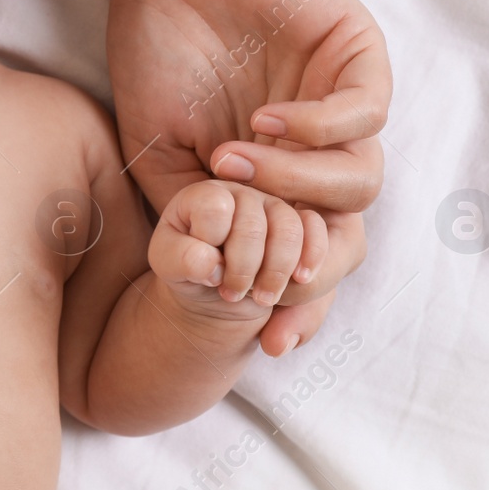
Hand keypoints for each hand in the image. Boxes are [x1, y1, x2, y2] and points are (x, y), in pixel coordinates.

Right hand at [108, 0, 386, 352]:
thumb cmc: (158, 50)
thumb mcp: (159, 153)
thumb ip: (196, 217)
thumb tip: (222, 288)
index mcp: (279, 181)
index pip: (308, 258)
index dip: (297, 303)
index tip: (268, 341)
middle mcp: (320, 151)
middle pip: (350, 235)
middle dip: (313, 269)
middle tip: (269, 284)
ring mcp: (344, 104)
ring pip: (359, 182)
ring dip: (295, 185)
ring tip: (233, 162)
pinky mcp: (359, 56)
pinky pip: (364, 119)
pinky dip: (314, 132)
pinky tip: (262, 120)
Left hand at [148, 181, 323, 345]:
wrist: (215, 291)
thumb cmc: (189, 269)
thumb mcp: (168, 266)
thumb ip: (179, 259)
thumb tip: (210, 261)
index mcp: (204, 194)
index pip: (214, 208)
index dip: (212, 246)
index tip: (207, 274)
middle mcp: (242, 191)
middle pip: (253, 225)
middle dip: (243, 269)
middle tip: (231, 294)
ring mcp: (275, 205)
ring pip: (290, 229)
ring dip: (276, 272)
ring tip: (262, 298)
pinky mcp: (302, 223)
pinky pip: (320, 231)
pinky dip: (313, 260)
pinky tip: (300, 280)